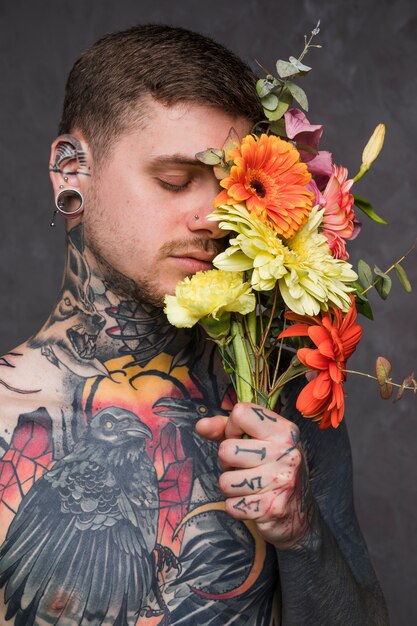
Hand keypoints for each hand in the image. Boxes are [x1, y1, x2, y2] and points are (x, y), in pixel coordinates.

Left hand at [195, 402, 312, 548]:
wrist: (300, 515)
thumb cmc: (272, 470)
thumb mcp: (257, 442)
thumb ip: (226, 429)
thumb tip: (201, 426)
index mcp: (284, 430)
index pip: (240, 413)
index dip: (232, 428)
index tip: (242, 440)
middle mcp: (286, 452)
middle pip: (226, 450)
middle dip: (227, 461)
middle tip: (243, 467)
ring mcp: (280, 481)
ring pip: (225, 481)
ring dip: (231, 486)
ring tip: (247, 485)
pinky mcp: (272, 508)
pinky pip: (232, 505)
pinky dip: (236, 506)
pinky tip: (251, 501)